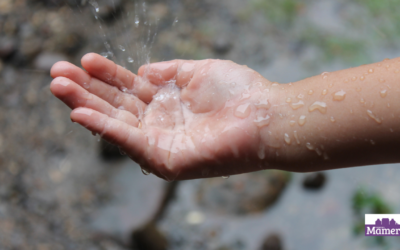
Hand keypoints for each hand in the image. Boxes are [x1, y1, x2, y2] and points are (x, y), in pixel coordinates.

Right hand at [51, 53, 277, 179]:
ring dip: (85, 105)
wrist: (264, 115)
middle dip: (86, 89)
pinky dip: (104, 128)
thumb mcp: (198, 71)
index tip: (85, 59)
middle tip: (56, 72)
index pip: (129, 88)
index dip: (107, 74)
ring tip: (57, 86)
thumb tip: (142, 70)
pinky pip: (130, 141)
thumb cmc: (239, 92)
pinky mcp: (165, 159)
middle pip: (116, 105)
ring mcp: (161, 141)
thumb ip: (169, 71)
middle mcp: (161, 122)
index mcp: (168, 102)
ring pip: (116, 122)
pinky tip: (81, 113)